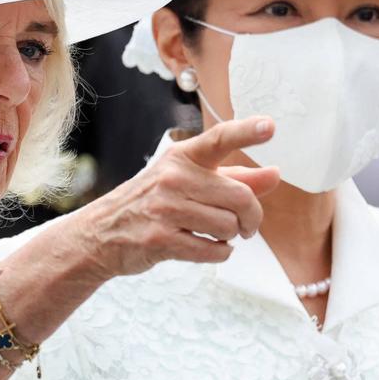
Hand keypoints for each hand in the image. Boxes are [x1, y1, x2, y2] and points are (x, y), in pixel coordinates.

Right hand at [68, 117, 280, 278]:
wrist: (103, 233)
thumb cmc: (154, 203)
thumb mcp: (189, 181)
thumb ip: (235, 177)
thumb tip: (275, 175)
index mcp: (183, 157)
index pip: (219, 139)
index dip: (246, 132)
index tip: (270, 126)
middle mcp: (174, 177)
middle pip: (240, 197)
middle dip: (251, 218)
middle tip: (246, 226)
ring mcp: (165, 208)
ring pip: (229, 226)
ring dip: (230, 237)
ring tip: (212, 233)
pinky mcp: (161, 239)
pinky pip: (214, 251)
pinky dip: (219, 253)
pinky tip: (204, 246)